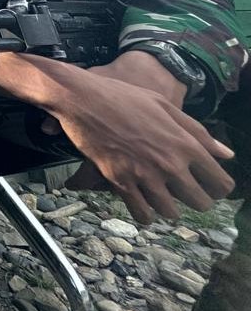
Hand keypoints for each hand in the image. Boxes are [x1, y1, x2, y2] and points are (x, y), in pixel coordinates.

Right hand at [44, 56, 232, 222]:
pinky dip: (144, 214)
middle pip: (200, 202)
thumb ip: (198, 132)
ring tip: (160, 198)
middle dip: (196, 200)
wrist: (83, 98)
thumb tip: (227, 154)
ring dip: (168, 207)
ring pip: (171, 211)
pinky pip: (141, 213)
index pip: (220, 182)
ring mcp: (145, 174)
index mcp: (185, 143)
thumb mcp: (165, 106)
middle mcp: (170, 163)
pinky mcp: (120, 181)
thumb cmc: (124, 96)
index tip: (209, 186)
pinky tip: (141, 206)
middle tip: (183, 193)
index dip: (218, 188)